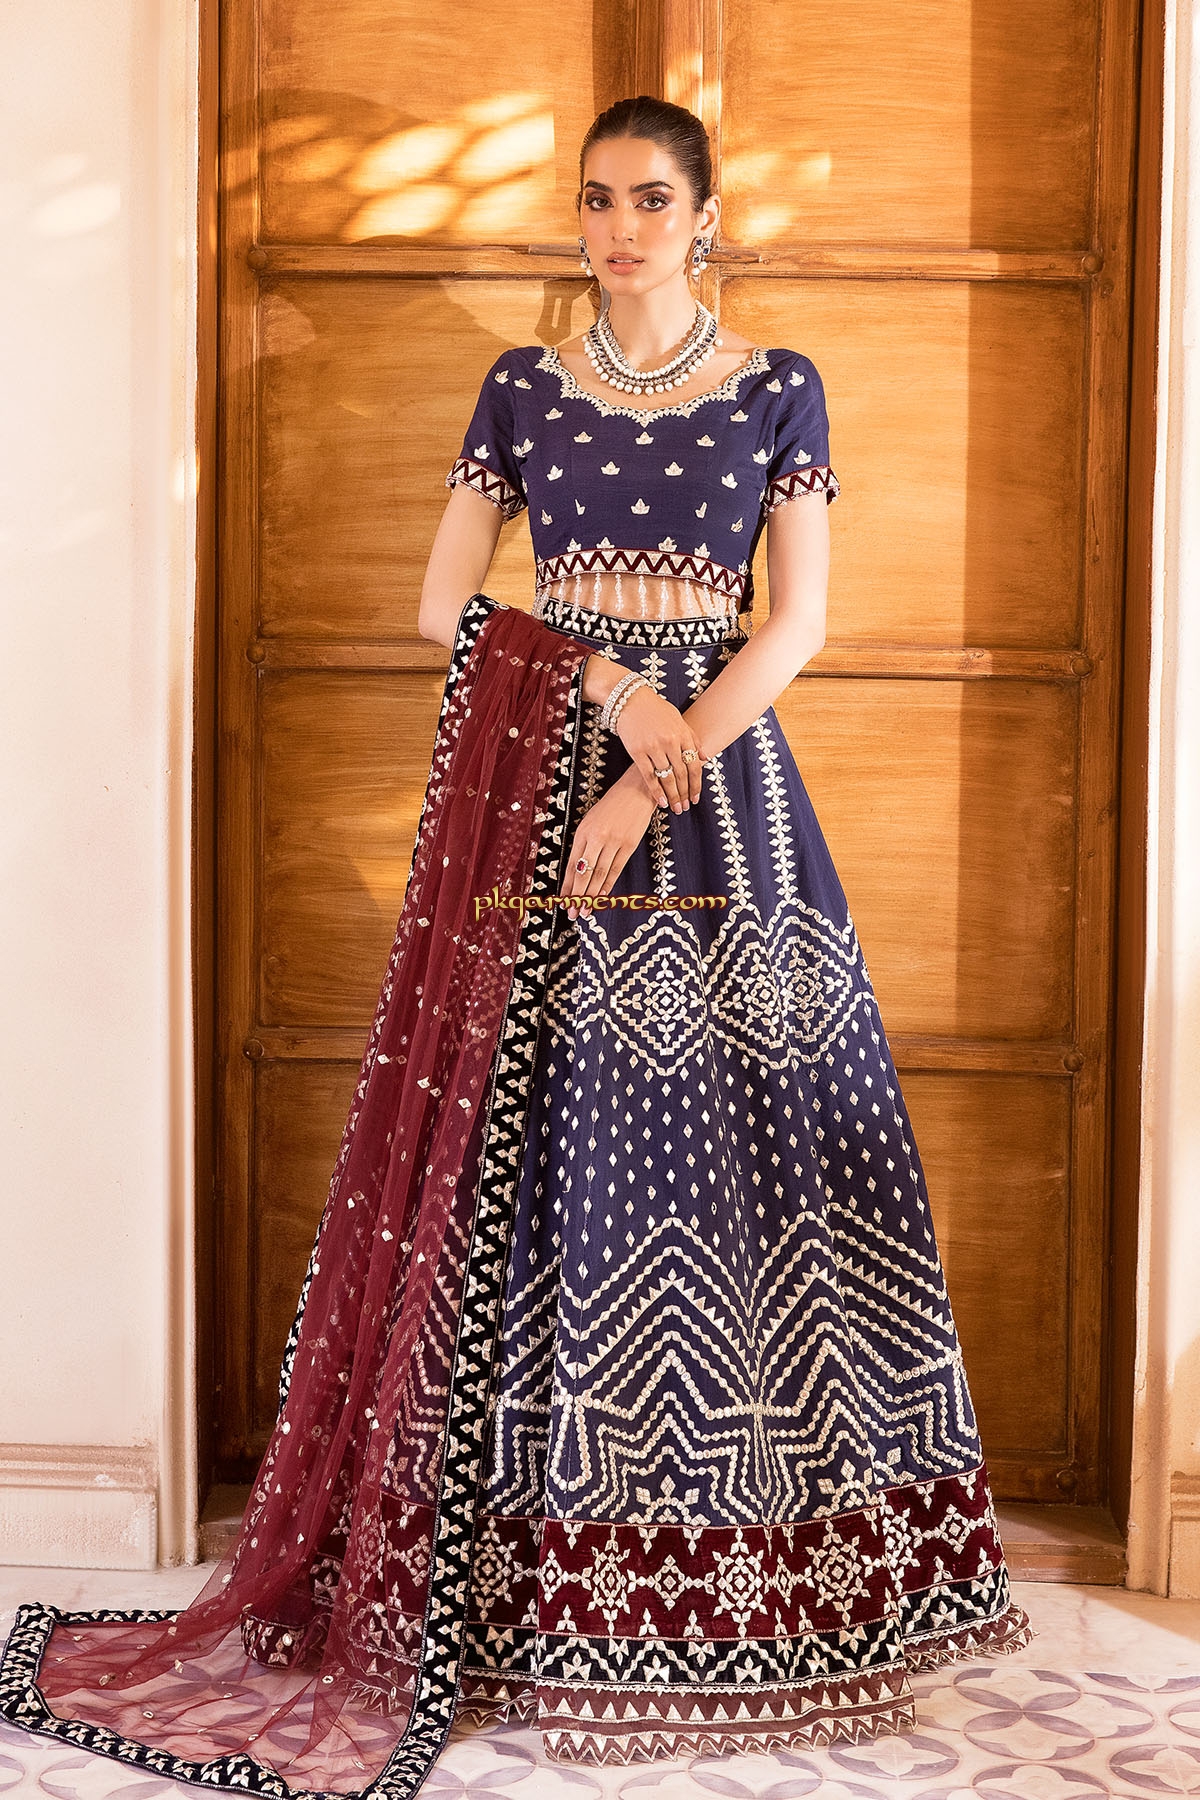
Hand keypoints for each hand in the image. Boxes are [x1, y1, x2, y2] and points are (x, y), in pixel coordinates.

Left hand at [561, 766, 659, 919]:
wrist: (636, 792)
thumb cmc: (611, 807)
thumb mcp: (590, 822)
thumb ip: (584, 845)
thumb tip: (577, 872)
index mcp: (583, 831)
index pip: (572, 864)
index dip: (566, 885)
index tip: (562, 901)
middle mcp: (596, 837)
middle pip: (584, 872)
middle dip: (577, 895)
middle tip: (572, 913)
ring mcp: (614, 842)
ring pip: (600, 874)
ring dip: (592, 895)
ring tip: (585, 910)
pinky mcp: (629, 845)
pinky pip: (616, 869)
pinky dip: (608, 885)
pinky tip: (602, 897)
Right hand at [613, 683, 709, 812]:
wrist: (630, 700)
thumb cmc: (656, 710)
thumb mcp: (678, 720)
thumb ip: (692, 738)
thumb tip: (705, 758)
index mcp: (683, 734)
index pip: (694, 765)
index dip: (696, 784)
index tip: (696, 798)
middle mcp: (671, 741)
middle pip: (682, 774)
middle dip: (685, 794)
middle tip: (685, 808)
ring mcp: (654, 747)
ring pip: (667, 777)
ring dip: (672, 796)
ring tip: (675, 808)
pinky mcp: (638, 751)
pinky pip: (649, 776)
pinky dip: (656, 791)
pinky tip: (661, 802)